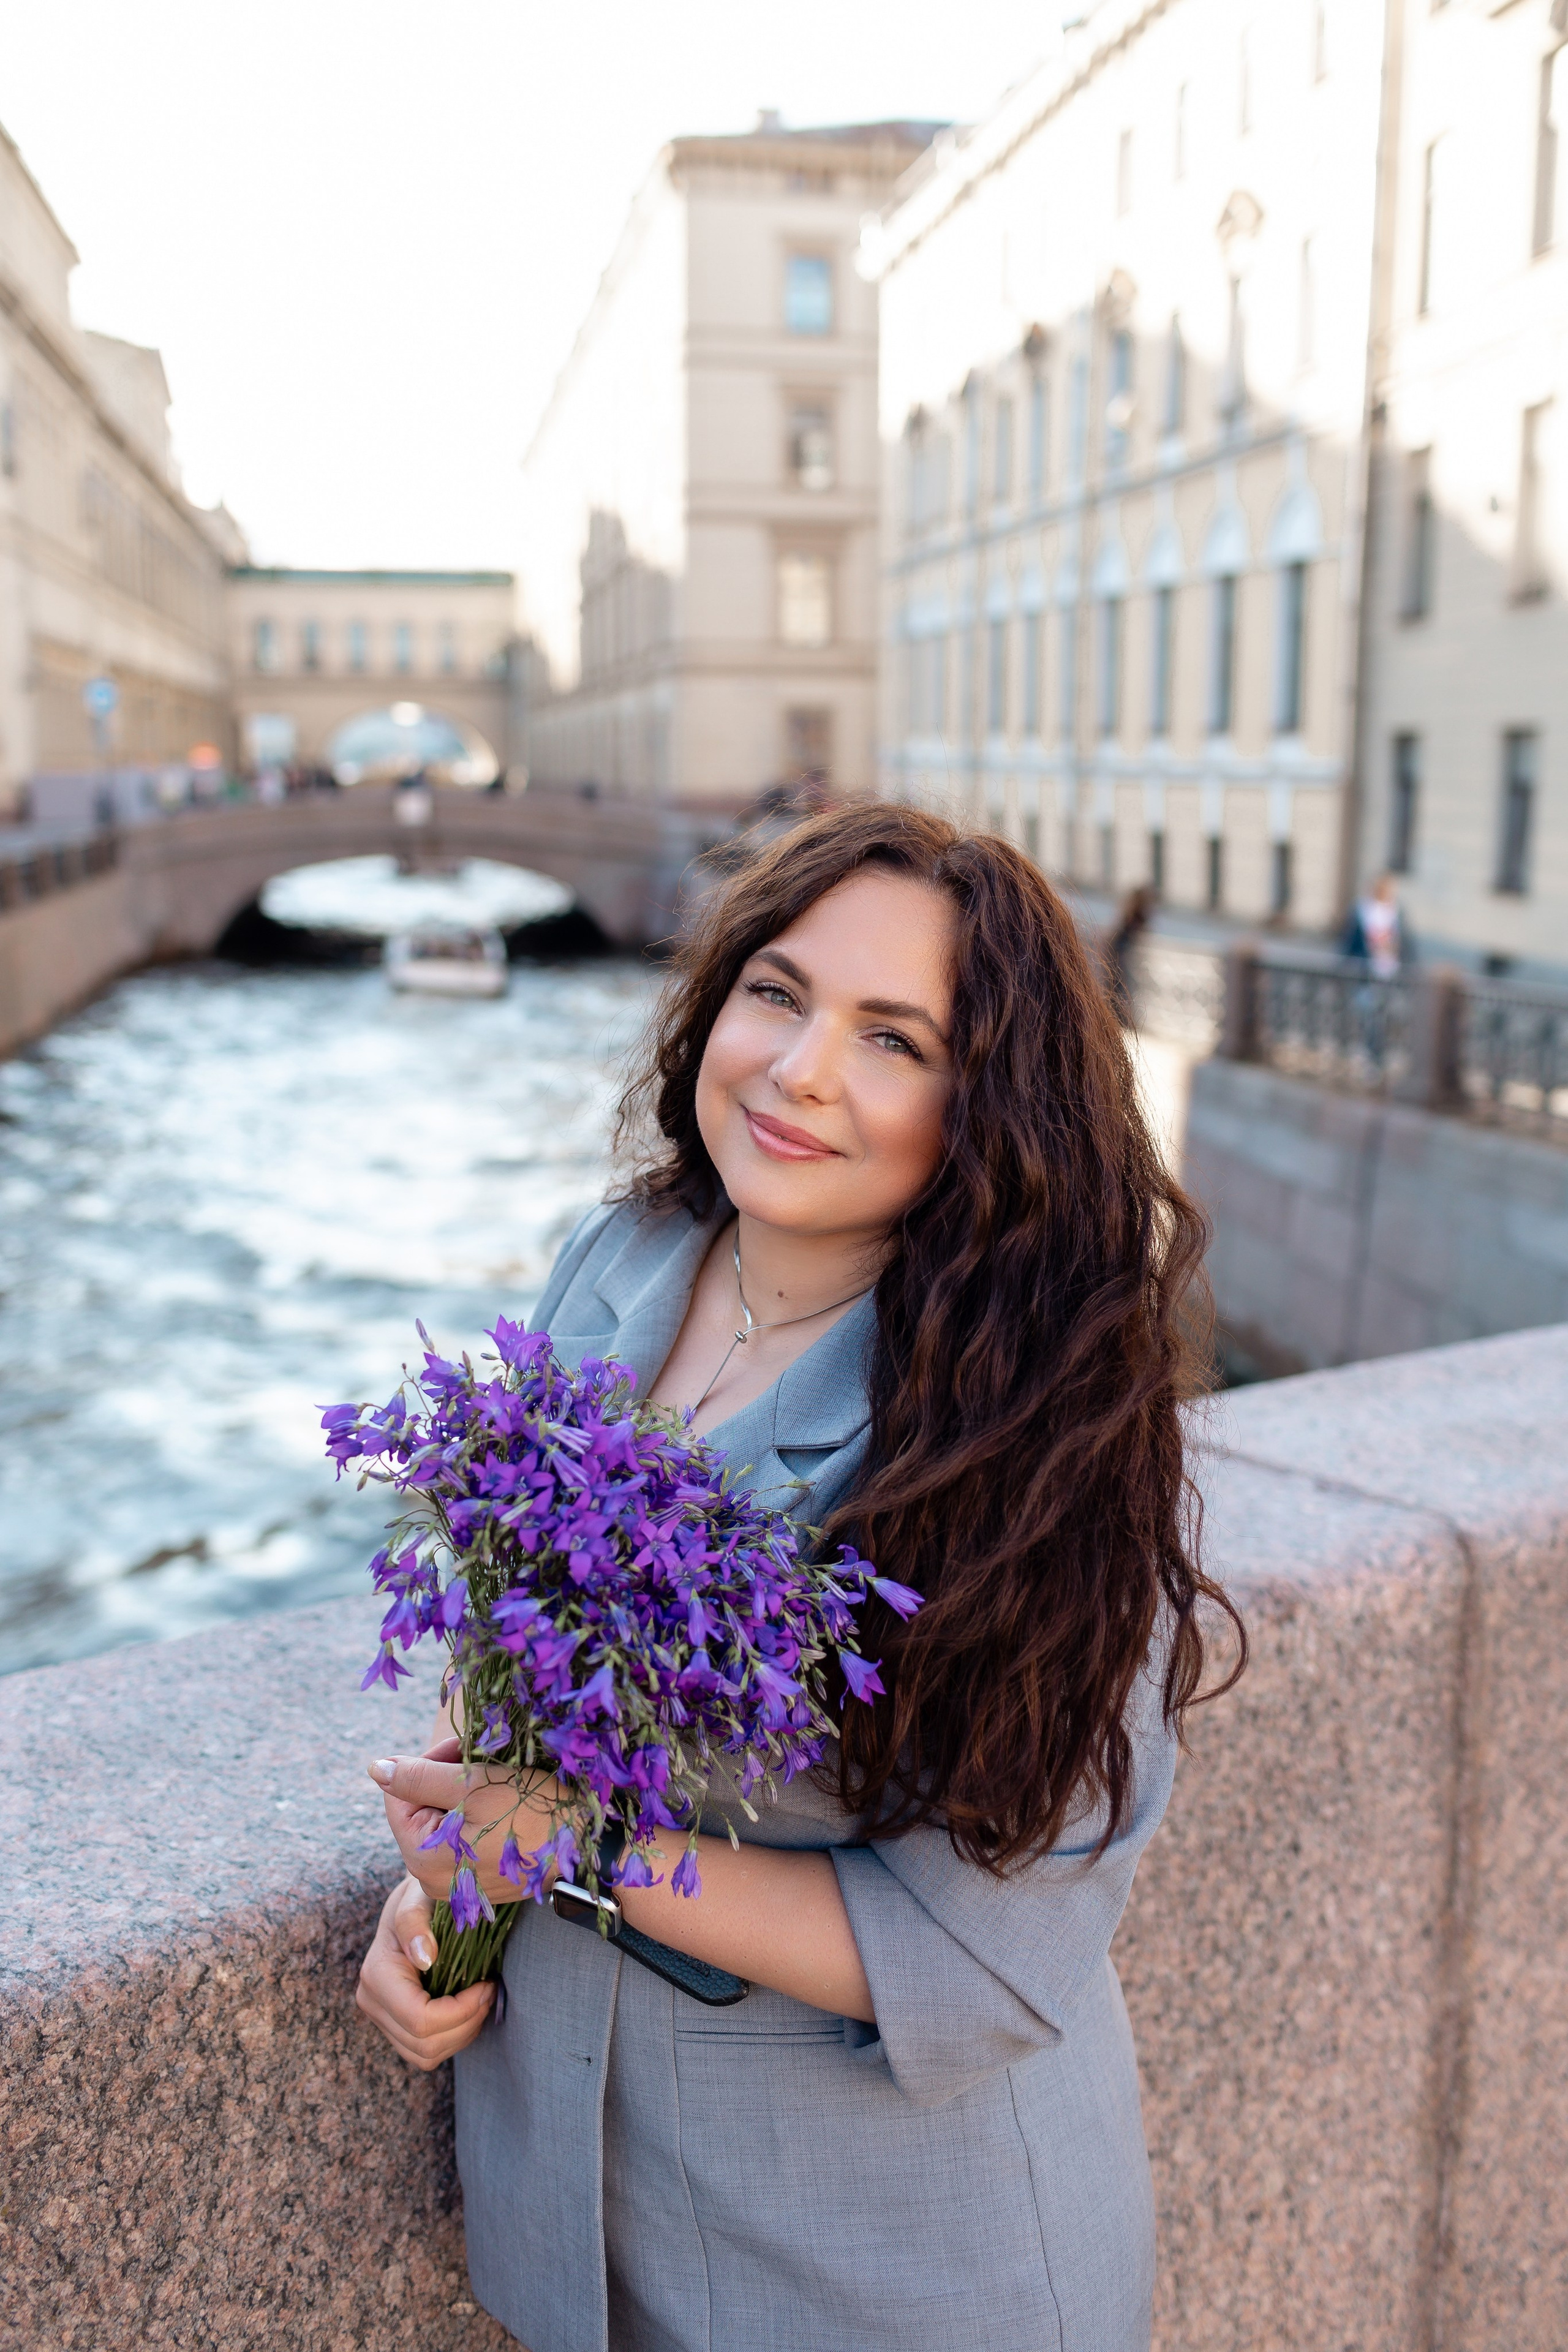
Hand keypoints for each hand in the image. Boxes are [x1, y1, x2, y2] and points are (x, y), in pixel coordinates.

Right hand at [355, 1877, 494, 2069]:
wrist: (415, 1905)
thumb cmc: (423, 1896)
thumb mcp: (418, 1896)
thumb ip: (415, 1921)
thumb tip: (424, 1957)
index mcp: (376, 1975)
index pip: (420, 2019)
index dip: (460, 2011)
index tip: (487, 1984)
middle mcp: (371, 2002)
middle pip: (424, 2044)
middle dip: (466, 2023)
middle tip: (490, 1990)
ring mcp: (381, 2019)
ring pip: (426, 2056)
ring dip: (462, 2034)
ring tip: (481, 1999)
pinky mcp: (395, 2027)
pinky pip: (426, 2053)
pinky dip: (454, 2038)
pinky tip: (468, 2010)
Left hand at [367, 1737, 559, 1904]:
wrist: (589, 1845)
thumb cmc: (531, 1811)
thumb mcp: (472, 1785)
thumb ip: (417, 1777)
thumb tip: (373, 1768)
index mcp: (421, 1858)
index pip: (399, 1795)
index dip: (426, 1762)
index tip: (464, 1747)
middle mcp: (432, 1880)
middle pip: (421, 1808)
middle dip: (446, 1775)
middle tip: (482, 1756)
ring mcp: (458, 1884)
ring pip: (444, 1821)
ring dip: (464, 1791)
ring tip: (497, 1774)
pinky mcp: (482, 1881)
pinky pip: (465, 1838)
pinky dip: (480, 1813)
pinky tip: (506, 1799)